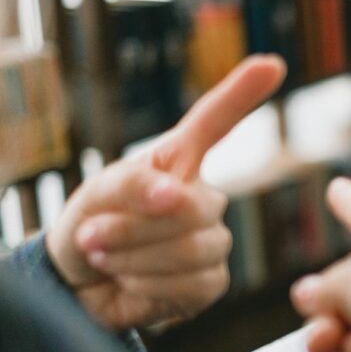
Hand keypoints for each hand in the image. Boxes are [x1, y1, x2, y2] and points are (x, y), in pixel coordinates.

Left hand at [46, 55, 285, 329]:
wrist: (78, 286)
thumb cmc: (90, 226)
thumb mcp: (97, 194)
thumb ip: (133, 184)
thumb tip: (174, 194)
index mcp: (178, 163)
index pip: (214, 123)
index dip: (242, 94)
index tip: (272, 64)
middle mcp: (204, 198)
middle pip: (195, 206)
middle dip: (135, 227)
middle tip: (92, 236)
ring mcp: (212, 241)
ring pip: (193, 249)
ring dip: (133, 258)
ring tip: (105, 258)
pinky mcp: (211, 282)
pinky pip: (191, 284)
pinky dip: (147, 287)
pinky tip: (131, 282)